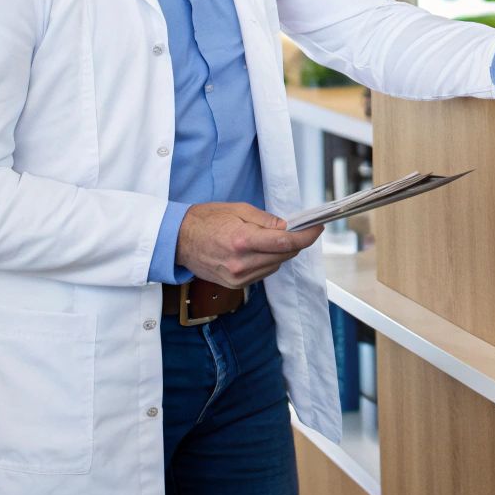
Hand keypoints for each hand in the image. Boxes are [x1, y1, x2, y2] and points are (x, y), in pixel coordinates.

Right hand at [175, 202, 321, 287]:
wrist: (178, 240)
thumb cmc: (205, 220)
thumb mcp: (237, 209)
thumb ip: (265, 220)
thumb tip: (286, 227)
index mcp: (242, 240)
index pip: (285, 242)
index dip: (306, 236)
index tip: (317, 229)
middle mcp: (241, 262)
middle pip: (284, 255)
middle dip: (295, 242)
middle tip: (298, 229)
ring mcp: (237, 276)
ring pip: (276, 265)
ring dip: (281, 252)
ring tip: (271, 238)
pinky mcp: (234, 285)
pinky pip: (263, 273)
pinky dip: (268, 261)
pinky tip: (260, 250)